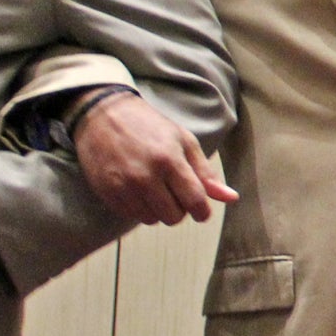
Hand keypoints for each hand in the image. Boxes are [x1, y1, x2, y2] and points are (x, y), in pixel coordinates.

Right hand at [73, 94, 235, 225]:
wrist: (103, 115)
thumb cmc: (150, 127)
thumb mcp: (184, 141)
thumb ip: (206, 173)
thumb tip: (231, 198)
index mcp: (169, 160)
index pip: (194, 201)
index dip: (202, 212)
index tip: (201, 211)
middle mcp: (145, 176)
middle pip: (174, 216)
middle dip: (180, 210)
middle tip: (175, 193)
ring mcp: (123, 186)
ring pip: (152, 219)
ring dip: (158, 210)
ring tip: (155, 189)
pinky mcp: (106, 192)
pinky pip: (131, 216)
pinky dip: (139, 208)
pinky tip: (138, 190)